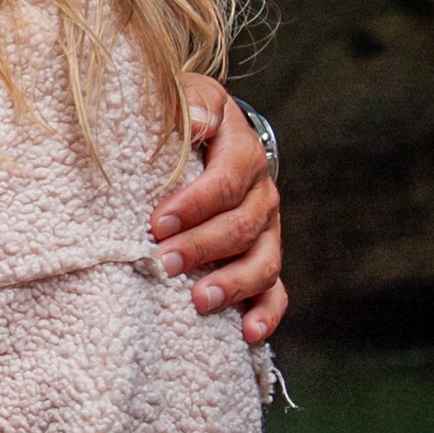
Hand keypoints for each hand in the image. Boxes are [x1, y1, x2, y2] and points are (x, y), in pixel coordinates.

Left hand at [158, 84, 285, 343]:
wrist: (210, 134)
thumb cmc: (186, 119)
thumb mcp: (188, 98)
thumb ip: (190, 107)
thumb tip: (192, 121)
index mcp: (242, 153)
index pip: (225, 181)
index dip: (193, 204)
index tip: (158, 223)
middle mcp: (260, 194)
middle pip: (241, 226)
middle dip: (202, 247)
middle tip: (164, 264)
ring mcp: (266, 231)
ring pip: (263, 262)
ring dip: (232, 284)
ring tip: (199, 301)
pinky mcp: (263, 259)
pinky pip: (275, 291)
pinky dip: (265, 314)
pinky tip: (246, 334)